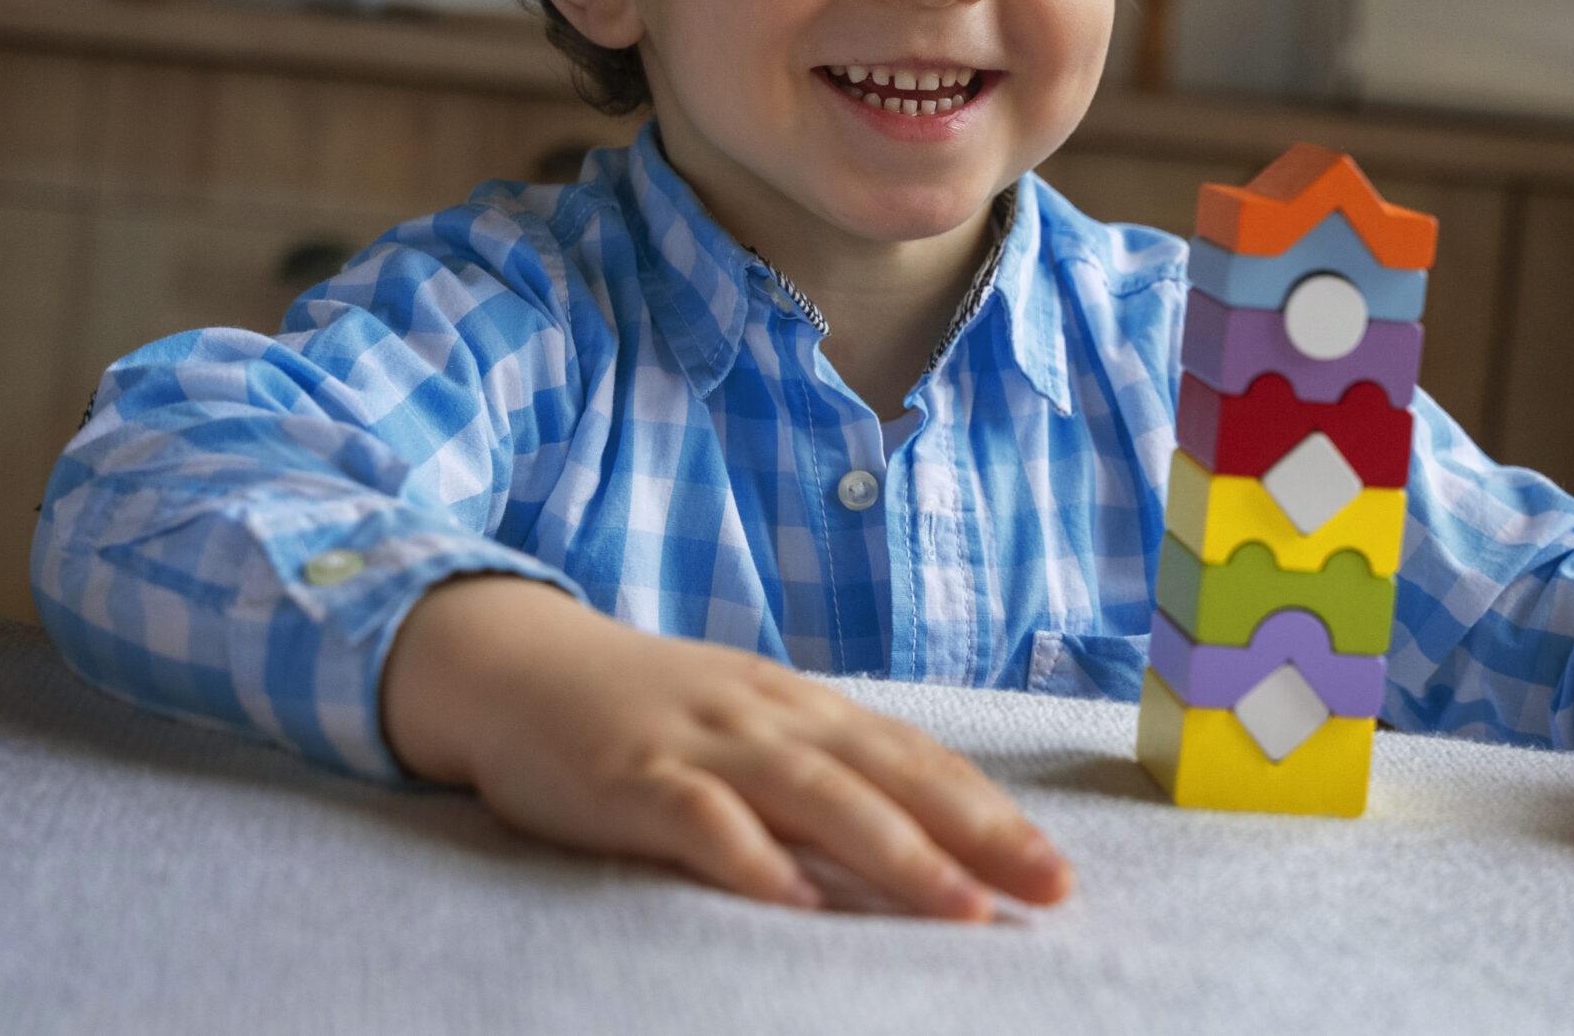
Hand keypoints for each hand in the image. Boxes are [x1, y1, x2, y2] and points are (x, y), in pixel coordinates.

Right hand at [380, 575, 1072, 918]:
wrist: (516, 664)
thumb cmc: (647, 710)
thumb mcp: (747, 725)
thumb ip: (821, 773)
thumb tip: (918, 838)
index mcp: (804, 708)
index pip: (918, 759)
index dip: (991, 814)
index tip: (1057, 871)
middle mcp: (769, 717)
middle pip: (889, 773)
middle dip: (976, 834)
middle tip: (1049, 889)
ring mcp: (702, 744)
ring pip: (815, 794)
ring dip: (894, 852)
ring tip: (958, 909)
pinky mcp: (631, 778)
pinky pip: (699, 819)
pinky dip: (751, 858)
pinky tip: (794, 902)